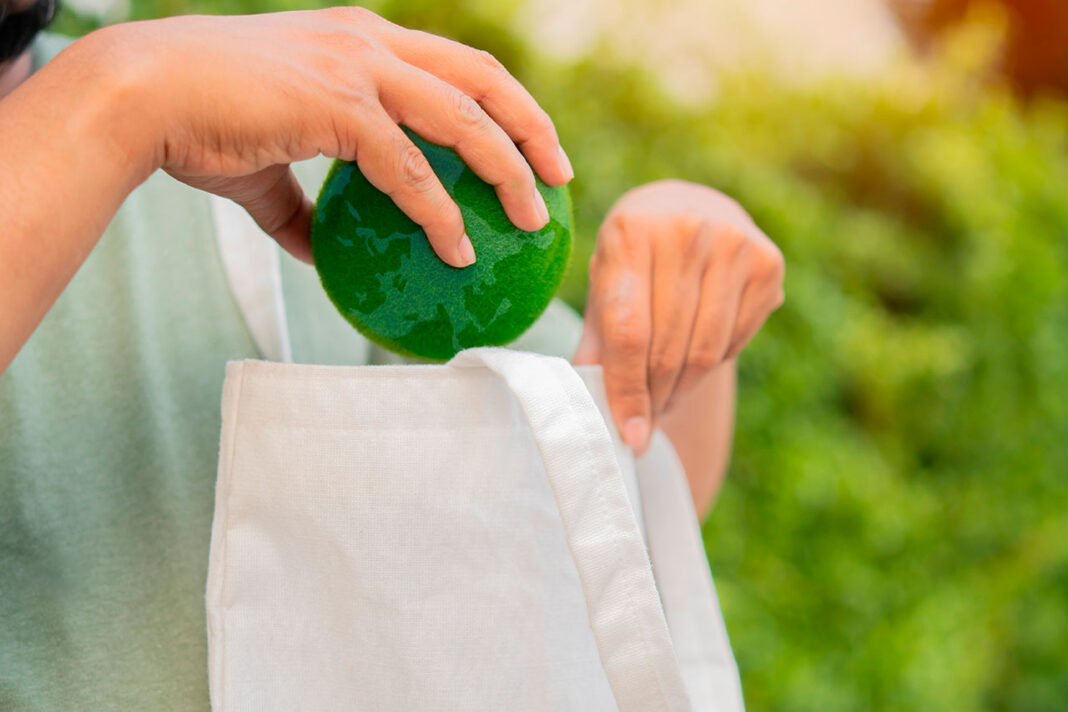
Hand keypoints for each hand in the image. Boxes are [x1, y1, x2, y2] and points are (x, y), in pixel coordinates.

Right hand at [96, 7, 572, 264]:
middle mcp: (370, 42)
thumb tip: (320, 251)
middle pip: (483, 77)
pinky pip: (410, 168)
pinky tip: (458, 250)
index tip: (531, 145)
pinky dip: (440, 213)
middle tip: (560, 176)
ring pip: (463, 117)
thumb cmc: (198, 124)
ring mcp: (358, 67)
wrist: (142, 97)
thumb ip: (300, 205)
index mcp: (362, 41)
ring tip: (532, 221)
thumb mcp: (263, 167)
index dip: (504, 102)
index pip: (457, 65)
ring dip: (508, 171)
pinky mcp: (338, 105)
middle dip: (532, 125)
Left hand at [574, 180, 783, 454]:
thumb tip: (587, 402)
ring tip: (664, 401)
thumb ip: (597, 341)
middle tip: (644, 424)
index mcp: (630, 232)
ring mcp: (733, 242)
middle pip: (668, 347)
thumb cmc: (634, 257)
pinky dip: (712, 365)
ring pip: (705, 351)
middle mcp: (685, 230)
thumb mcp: (605, 283)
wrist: (687, 207)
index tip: (630, 437)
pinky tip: (695, 360)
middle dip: (654, 398)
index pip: (628, 331)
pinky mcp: (767, 262)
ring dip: (682, 390)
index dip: (627, 390)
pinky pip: (736, 340)